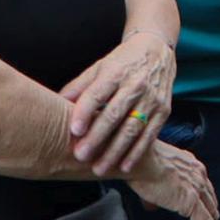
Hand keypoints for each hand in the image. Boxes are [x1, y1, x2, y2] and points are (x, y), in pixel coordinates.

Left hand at [61, 31, 175, 173]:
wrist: (157, 51)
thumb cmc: (122, 63)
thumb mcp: (99, 68)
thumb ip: (79, 87)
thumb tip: (55, 104)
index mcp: (115, 73)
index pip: (98, 93)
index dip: (85, 112)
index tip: (74, 130)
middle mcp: (135, 85)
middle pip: (115, 114)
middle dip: (98, 137)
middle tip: (81, 155)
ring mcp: (151, 99)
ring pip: (132, 128)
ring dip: (115, 151)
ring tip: (99, 168)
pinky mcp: (163, 111)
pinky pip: (149, 135)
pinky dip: (137, 152)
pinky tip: (124, 166)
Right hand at [126, 141, 217, 219]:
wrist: (138, 159)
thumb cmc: (138, 162)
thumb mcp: (150, 175)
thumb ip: (155, 191)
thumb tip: (151, 206)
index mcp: (191, 166)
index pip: (204, 189)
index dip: (204, 205)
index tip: (203, 217)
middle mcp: (198, 175)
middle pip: (210, 203)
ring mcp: (196, 188)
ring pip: (210, 216)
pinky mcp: (191, 201)